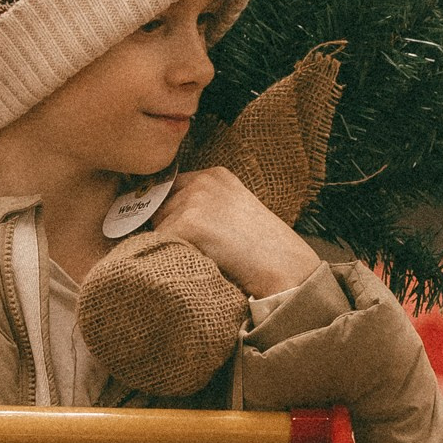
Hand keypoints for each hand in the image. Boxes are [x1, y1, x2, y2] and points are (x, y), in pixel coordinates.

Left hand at [154, 166, 320, 297]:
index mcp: (215, 175)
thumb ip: (204, 205)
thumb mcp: (234, 211)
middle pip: (160, 207)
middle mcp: (203, 181)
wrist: (285, 268)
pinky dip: (171, 258)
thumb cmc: (263, 249)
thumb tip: (162, 214)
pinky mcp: (189, 223)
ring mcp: (195, 200)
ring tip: (207, 256)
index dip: (172, 213)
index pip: (170, 188)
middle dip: (170, 230)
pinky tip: (202, 262)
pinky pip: (160, 245)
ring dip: (171, 246)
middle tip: (204, 249)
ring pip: (158, 227)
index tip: (186, 233)